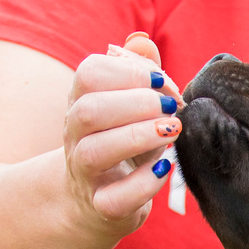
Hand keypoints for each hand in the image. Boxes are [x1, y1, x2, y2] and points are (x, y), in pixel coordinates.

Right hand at [61, 32, 182, 242]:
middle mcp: (76, 136)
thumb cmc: (122, 142)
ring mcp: (85, 173)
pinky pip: (114, 199)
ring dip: (138, 137)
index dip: (128, 71)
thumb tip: (142, 42)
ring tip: (172, 131)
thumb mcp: (130, 105)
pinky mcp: (102, 207)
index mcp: (82, 102)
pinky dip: (143, 184)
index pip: (88, 74)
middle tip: (170, 107)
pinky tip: (165, 167)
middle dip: (135, 103)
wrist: (97, 202)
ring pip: (94, 151)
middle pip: (88, 111)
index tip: (161, 80)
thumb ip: (137, 71)